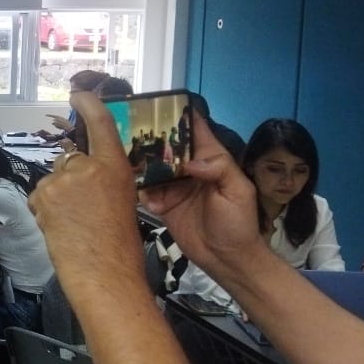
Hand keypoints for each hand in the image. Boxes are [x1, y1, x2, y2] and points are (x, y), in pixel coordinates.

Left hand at [29, 93, 143, 292]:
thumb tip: (86, 176)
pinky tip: (60, 227)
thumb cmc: (120, 244)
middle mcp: (88, 167)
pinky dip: (45, 209)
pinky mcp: (43, 195)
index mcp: (115, 166)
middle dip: (71, 179)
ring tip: (74, 223)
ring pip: (54, 179)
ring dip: (57, 196)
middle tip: (83, 209)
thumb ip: (105, 179)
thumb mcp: (123, 199)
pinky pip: (40, 195)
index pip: (100, 123)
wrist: (104, 272)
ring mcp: (63, 180)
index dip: (88, 103)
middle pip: (70, 159)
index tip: (78, 94)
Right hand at [139, 109, 264, 275]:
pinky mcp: (162, 205)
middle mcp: (188, 169)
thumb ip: (219, 169)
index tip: (158, 104)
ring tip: (124, 159)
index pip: (195, 131)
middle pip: (166, 146)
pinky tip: (140, 193)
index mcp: (210, 160)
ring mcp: (173, 187)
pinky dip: (140, 191)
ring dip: (140, 164)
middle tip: (128, 131)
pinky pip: (145, 192)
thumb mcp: (238, 192)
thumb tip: (189, 162)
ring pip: (152, 167)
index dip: (179, 115)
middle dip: (150, 138)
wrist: (226, 259)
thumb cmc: (238, 224)